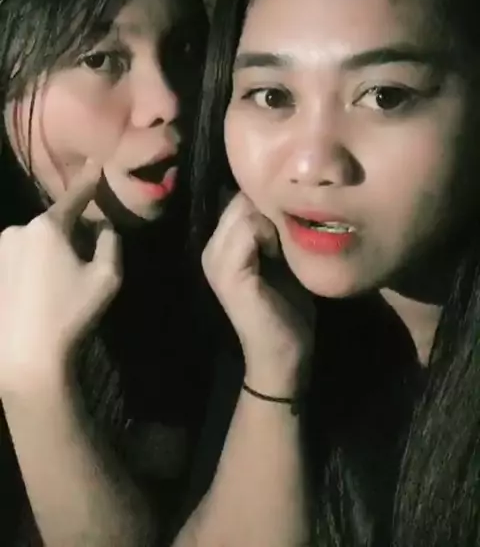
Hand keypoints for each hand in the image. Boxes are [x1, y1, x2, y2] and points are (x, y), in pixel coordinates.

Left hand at [0, 161, 120, 395]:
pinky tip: (37, 296)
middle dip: (67, 235)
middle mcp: (17, 230)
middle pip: (52, 224)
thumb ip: (109, 243)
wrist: (26, 358)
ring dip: (46, 253)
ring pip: (32, 243)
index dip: (88, 180)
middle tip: (81, 265)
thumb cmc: (71, 314)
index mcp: (47, 227)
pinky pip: (17, 260)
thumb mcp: (106, 277)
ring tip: (56, 287)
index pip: (74, 197)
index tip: (96, 162)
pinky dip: (30, 270)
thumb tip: (102, 227)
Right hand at [202, 193, 314, 395]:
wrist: (283, 357)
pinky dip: (270, 234)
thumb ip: (274, 230)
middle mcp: (211, 248)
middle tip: (291, 231)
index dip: (268, 198)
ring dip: (272, 220)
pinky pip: (249, 229)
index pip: (240, 196)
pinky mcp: (229, 271)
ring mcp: (215, 260)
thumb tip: (287, 196)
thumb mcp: (281, 259)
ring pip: (245, 209)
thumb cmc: (288, 309)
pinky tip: (281, 255)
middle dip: (271, 206)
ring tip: (286, 245)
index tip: (292, 213)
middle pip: (241, 198)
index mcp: (220, 244)